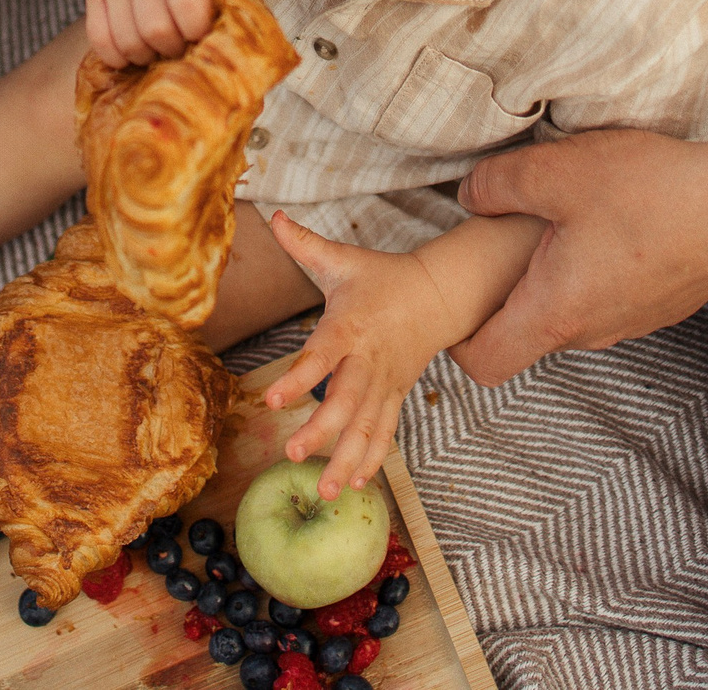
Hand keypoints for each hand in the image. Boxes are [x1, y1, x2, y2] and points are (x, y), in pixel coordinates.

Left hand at [260, 214, 446, 499]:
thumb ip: (305, 243)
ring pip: (368, 427)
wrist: (436, 296)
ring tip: (325, 491)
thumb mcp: (343, 259)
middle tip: (294, 453)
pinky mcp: (396, 396)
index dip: (299, 377)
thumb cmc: (381, 279)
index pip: (322, 355)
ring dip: (347, 458)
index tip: (271, 399)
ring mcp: (386, 384)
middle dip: (323, 430)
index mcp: (351, 327)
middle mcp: (369, 361)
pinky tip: (354, 483)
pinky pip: (385, 432)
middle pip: (348, 401)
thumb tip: (274, 216)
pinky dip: (372, 458)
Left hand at [450, 128, 707, 384]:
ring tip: (557, 222)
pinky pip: (609, 297)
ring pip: (571, 313)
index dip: (456, 340)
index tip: (454, 300)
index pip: (485, 363)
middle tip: (501, 243)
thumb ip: (496, 186)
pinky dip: (594, 270)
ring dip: (554, 277)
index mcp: (557, 312)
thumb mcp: (555, 171)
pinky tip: (609, 220)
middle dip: (506, 296)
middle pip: (528, 335)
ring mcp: (633, 322)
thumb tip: (470, 196)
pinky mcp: (662, 303)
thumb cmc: (653, 191)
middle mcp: (594, 332)